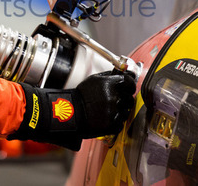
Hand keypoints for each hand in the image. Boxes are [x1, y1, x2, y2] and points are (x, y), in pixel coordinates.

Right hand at [7, 71, 135, 149]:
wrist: (68, 114)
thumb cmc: (79, 96)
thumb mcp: (94, 80)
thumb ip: (110, 76)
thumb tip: (122, 72)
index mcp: (109, 85)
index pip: (129, 82)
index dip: (128, 84)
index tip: (126, 86)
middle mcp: (113, 98)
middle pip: (129, 97)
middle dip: (124, 97)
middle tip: (114, 98)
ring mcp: (113, 113)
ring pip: (126, 110)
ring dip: (120, 109)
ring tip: (107, 108)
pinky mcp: (112, 125)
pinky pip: (121, 122)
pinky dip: (115, 120)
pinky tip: (105, 116)